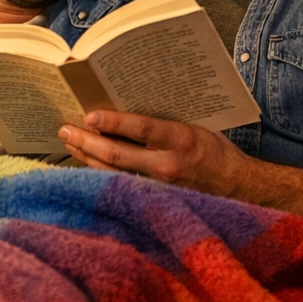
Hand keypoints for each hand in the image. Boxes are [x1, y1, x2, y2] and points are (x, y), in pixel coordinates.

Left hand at [58, 110, 238, 192]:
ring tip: (69, 142)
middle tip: (65, 129)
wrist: (238, 187)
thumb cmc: (215, 150)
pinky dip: (100, 172)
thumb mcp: (195, 124)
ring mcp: (160, 185)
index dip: (113, 122)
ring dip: (87, 156)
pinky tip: (87, 161)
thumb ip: (164, 119)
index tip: (89, 115)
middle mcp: (169, 164)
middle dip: (86, 141)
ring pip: (113, 172)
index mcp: (182, 139)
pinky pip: (121, 184)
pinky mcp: (155, 198)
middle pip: (117, 154)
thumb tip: (125, 103)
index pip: (142, 129)